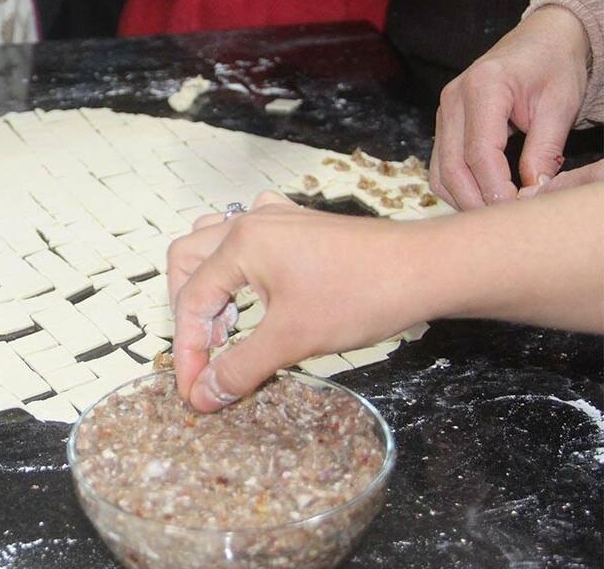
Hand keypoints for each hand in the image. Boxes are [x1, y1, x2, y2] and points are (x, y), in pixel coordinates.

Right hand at [168, 193, 428, 411]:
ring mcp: (276, 219)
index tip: (194, 391)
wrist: (427, 268)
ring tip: (224, 322)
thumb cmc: (361, 296)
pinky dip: (236, 265)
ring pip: (213, 242)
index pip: (192, 300)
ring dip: (206, 283)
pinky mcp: (299, 226)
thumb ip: (240, 367)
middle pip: (187, 261)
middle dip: (186, 311)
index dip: (188, 351)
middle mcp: (251, 223)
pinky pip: (247, 235)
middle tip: (204, 352)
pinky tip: (253, 288)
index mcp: (241, 244)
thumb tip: (203, 396)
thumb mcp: (293, 339)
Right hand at [430, 6, 589, 209]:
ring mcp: (444, 112)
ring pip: (440, 172)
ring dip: (463, 199)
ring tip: (494, 215)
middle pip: (452, 167)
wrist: (541, 39)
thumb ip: (544, 150)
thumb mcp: (560, 105)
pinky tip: (483, 197)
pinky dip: (458, 187)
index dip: (496, 188)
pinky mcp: (444, 124)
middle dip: (476, 201)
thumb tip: (532, 193)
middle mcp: (454, 99)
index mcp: (483, 87)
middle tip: (504, 224)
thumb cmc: (554, 65)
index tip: (519, 209)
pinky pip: (441, 166)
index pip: (480, 152)